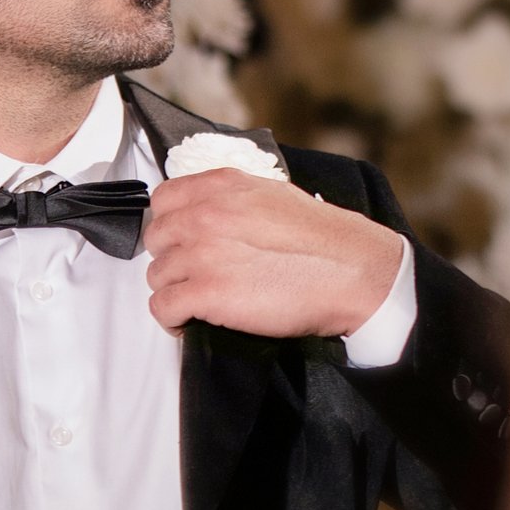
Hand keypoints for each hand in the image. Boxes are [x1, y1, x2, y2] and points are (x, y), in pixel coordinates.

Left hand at [143, 170, 405, 339]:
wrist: (352, 273)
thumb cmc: (324, 241)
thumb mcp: (274, 195)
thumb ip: (233, 198)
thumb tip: (210, 212)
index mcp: (222, 187)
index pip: (163, 200)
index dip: (170, 224)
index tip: (180, 240)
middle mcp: (206, 215)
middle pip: (156, 239)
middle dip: (171, 258)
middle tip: (193, 274)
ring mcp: (203, 254)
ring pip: (156, 276)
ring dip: (173, 290)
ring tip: (197, 302)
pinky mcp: (207, 293)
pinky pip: (162, 308)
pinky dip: (171, 319)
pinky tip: (188, 322)